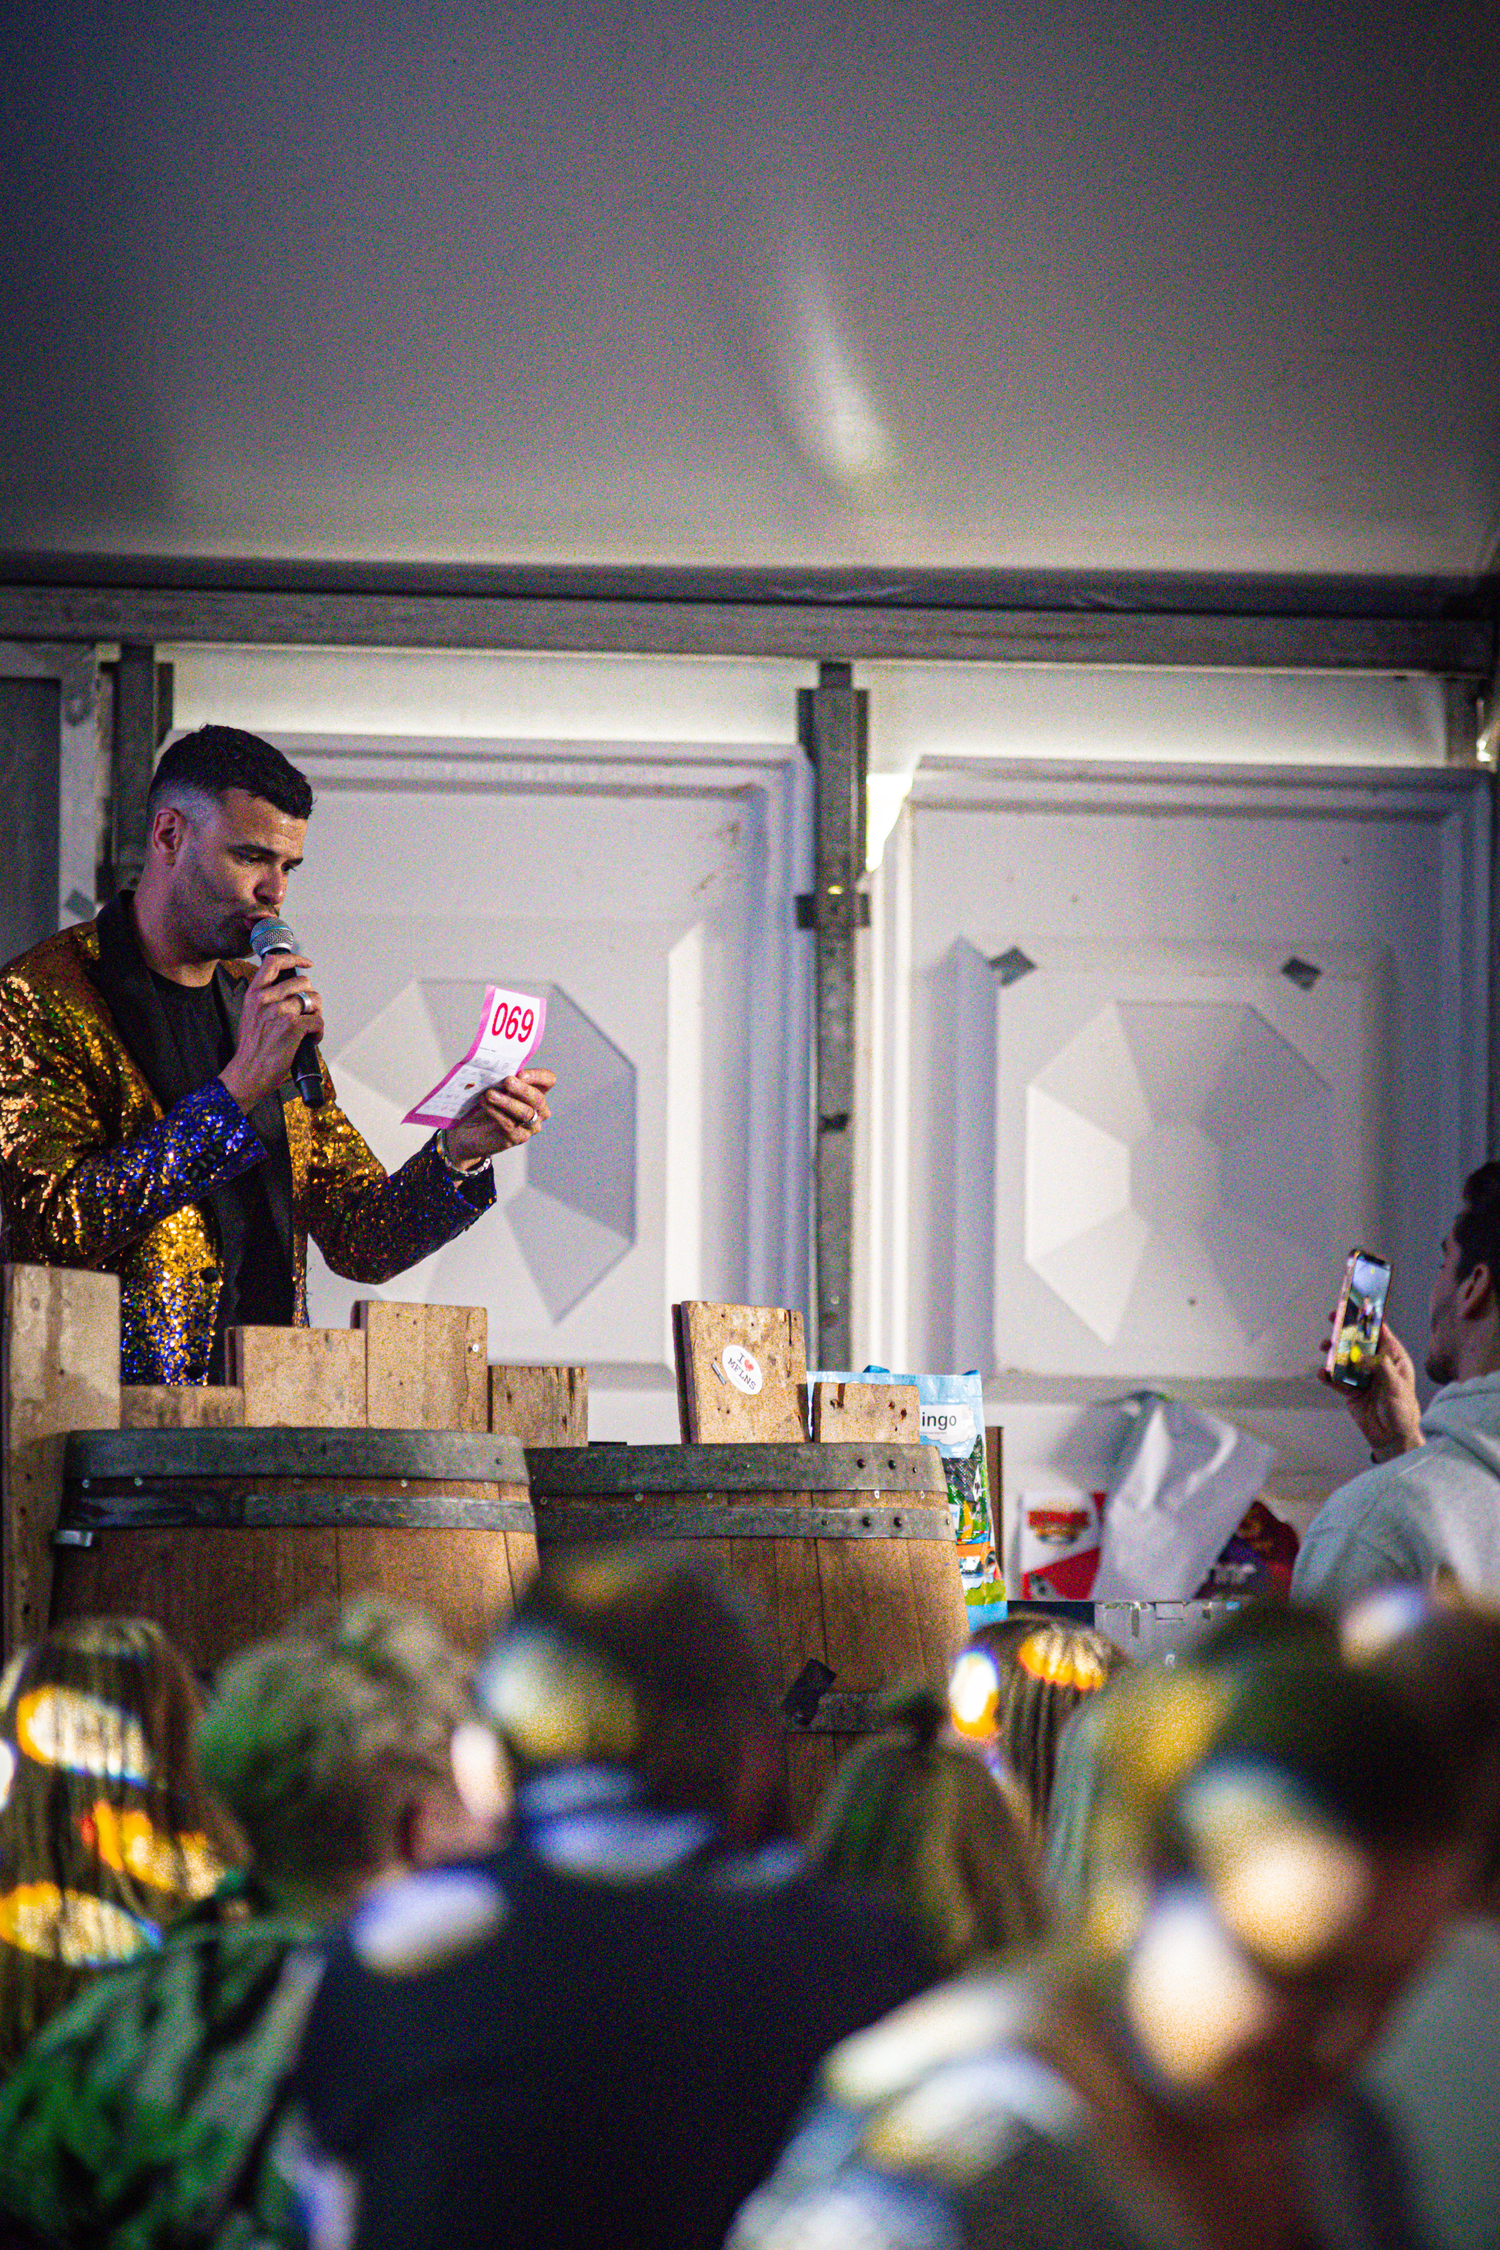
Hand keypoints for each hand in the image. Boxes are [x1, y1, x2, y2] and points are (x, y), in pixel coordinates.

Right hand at [219, 954, 323, 1111]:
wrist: (247, 1072)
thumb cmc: (252, 1048)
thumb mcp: (250, 1014)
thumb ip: (266, 999)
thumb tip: (290, 991)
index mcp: (254, 993)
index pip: (274, 962)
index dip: (295, 958)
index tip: (307, 963)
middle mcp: (266, 999)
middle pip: (303, 982)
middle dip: (311, 997)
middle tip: (308, 1012)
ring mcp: (280, 1011)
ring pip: (314, 1000)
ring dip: (316, 1014)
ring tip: (309, 1027)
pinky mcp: (293, 1026)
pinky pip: (318, 1021)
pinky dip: (318, 1032)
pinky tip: (310, 1040)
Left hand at [444, 1069, 556, 1166]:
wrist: (471, 1129)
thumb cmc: (486, 1103)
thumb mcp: (494, 1085)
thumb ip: (501, 1077)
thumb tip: (498, 1069)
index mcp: (537, 1091)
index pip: (548, 1080)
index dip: (538, 1076)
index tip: (520, 1073)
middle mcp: (539, 1110)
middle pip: (538, 1098)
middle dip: (522, 1089)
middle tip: (507, 1081)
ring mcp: (531, 1126)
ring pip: (526, 1113)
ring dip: (507, 1102)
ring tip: (490, 1094)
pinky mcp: (518, 1138)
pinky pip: (511, 1125)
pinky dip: (497, 1114)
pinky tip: (485, 1105)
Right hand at [1318, 1320, 1423, 1458]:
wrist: (1393, 1438)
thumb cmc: (1403, 1410)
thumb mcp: (1396, 1386)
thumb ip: (1380, 1367)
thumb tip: (1363, 1355)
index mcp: (1392, 1359)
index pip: (1380, 1333)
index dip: (1368, 1319)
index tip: (1356, 1306)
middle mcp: (1376, 1364)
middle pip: (1358, 1342)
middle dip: (1346, 1330)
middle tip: (1333, 1318)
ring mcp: (1363, 1377)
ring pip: (1345, 1358)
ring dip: (1334, 1352)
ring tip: (1325, 1347)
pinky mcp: (1351, 1391)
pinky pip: (1337, 1379)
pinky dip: (1329, 1376)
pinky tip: (1323, 1374)